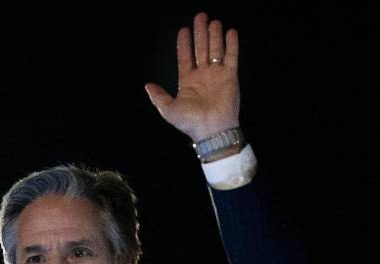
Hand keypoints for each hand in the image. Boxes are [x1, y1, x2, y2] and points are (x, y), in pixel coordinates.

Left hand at [144, 12, 240, 143]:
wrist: (212, 130)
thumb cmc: (190, 122)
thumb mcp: (168, 110)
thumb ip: (158, 96)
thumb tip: (147, 85)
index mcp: (187, 82)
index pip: (185, 57)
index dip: (183, 44)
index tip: (183, 30)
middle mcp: (203, 75)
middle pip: (201, 49)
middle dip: (200, 33)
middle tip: (200, 16)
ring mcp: (217, 75)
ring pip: (215, 50)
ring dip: (214, 35)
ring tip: (213, 22)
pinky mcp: (230, 76)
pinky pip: (231, 57)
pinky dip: (231, 45)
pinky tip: (230, 32)